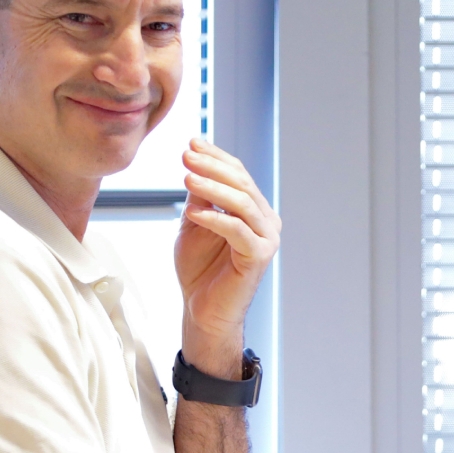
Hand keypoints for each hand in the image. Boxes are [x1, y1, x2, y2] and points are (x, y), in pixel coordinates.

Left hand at [176, 138, 279, 376]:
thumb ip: (200, 198)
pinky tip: (194, 212)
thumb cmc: (199, 269)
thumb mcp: (194, 224)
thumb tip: (195, 165)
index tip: (192, 142)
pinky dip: (215, 219)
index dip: (216, 157)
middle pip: (242, 184)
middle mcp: (266, 220)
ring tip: (186, 178)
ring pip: (241, 203)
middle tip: (187, 156)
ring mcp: (266, 238)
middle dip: (213, 167)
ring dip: (213, 188)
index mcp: (253, 209)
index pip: (238, 174)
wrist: (202, 310)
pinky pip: (238, 231)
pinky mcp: (260, 257)